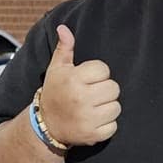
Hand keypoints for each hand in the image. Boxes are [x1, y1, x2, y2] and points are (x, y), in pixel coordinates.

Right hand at [37, 24, 120, 147]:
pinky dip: (107, 125)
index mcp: (73, 79)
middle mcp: (81, 98)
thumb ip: (64, 48)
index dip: (98, 74)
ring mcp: (87, 118)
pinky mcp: (93, 135)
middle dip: (105, 90)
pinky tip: (94, 121)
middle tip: (92, 95)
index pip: (104, 69)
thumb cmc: (54, 92)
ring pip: (116, 107)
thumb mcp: (56, 69)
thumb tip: (64, 28)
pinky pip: (113, 126)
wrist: (46, 125)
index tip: (87, 80)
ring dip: (108, 107)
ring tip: (94, 108)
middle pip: (114, 88)